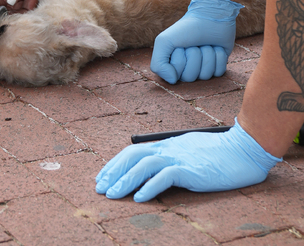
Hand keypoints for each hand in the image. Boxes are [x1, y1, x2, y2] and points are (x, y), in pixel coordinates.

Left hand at [95, 120, 280, 201]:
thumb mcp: (189, 152)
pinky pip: (165, 176)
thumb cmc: (219, 154)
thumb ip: (173, 157)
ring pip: (143, 165)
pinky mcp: (190, 169)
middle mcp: (168, 148)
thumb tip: (157, 170)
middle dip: (113, 172)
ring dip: (125, 180)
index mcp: (167, 145)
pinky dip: (149, 187)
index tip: (103, 177)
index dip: (116, 163)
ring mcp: (178, 157)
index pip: (134, 151)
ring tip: (112, 195)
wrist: (242, 150)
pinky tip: (139, 198)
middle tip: (100, 188)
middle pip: (133, 156)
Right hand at [150, 0, 243, 82]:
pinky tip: (215, 47)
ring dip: (206, 56)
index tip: (180, 46)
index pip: (175, 75)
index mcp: (173, 63)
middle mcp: (187, 68)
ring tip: (205, 44)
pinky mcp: (218, 65)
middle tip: (194, 44)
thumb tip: (173, 81)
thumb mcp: (164, 41)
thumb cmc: (186, 28)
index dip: (179, 60)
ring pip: (205, 76)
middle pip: (190, 77)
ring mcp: (203, 67)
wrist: (211, 16)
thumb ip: (159, 64)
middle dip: (194, 57)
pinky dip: (218, 57)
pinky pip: (219, 73)